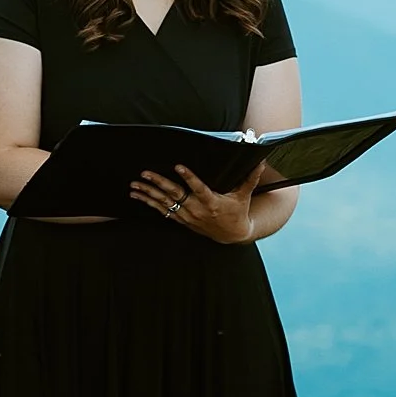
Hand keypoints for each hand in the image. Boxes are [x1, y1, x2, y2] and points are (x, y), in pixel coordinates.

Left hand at [129, 160, 268, 242]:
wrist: (231, 235)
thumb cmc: (237, 212)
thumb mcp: (244, 196)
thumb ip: (250, 178)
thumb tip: (260, 162)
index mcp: (212, 202)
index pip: (198, 188)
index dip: (189, 178)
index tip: (179, 166)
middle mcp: (196, 209)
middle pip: (175, 194)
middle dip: (159, 183)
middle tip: (146, 173)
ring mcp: (187, 216)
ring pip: (164, 203)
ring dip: (148, 193)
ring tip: (135, 184)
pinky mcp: (182, 220)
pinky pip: (162, 211)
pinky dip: (149, 203)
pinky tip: (138, 196)